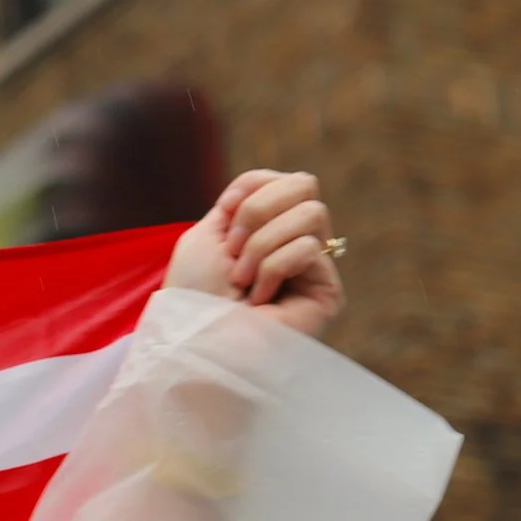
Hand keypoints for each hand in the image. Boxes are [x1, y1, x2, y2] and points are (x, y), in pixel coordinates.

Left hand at [161, 169, 345, 339]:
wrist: (195, 340)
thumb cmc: (193, 295)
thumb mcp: (206, 235)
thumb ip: (242, 204)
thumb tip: (274, 186)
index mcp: (268, 229)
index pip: (284, 179)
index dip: (253, 185)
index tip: (224, 211)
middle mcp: (296, 244)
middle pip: (305, 185)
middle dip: (258, 210)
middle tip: (233, 249)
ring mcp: (314, 268)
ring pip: (312, 214)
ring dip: (261, 244)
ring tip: (241, 281)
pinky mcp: (327, 292)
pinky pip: (309, 248)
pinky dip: (272, 269)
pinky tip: (259, 301)